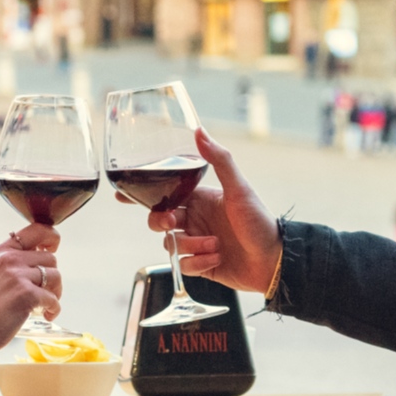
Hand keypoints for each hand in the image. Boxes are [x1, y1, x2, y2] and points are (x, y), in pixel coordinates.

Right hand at [0, 224, 61, 356]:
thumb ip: (11, 261)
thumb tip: (41, 254)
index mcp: (1, 251)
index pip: (37, 230)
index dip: (52, 238)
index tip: (51, 251)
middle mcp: (10, 259)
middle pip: (51, 258)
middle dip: (52, 277)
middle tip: (45, 293)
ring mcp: (18, 276)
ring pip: (55, 276)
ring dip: (55, 293)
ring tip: (44, 305)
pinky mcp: (26, 295)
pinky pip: (53, 298)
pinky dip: (53, 309)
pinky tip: (45, 315)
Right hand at [129, 129, 279, 293]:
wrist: (275, 260)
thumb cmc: (260, 221)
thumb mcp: (238, 188)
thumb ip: (219, 160)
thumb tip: (198, 130)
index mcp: (199, 198)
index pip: (164, 193)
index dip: (140, 195)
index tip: (120, 195)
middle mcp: (196, 219)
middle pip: (158, 220)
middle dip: (160, 222)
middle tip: (173, 223)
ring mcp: (198, 242)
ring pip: (171, 245)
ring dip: (191, 245)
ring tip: (215, 244)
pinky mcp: (202, 265)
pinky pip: (184, 265)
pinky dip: (198, 263)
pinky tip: (216, 258)